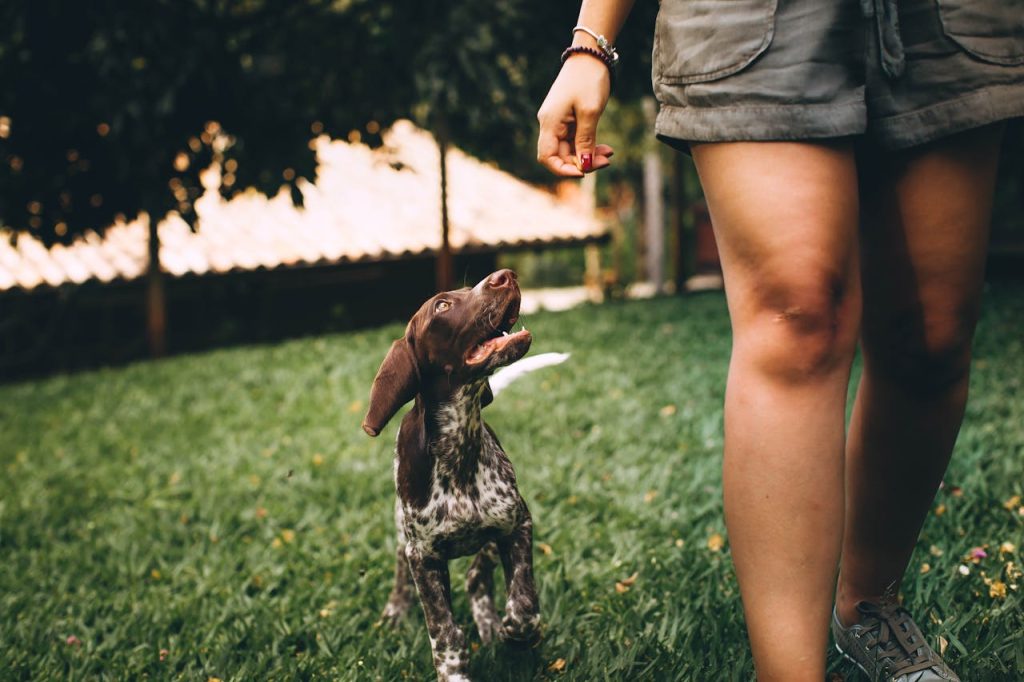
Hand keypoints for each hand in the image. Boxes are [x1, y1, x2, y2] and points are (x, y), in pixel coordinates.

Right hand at [536, 54, 614, 176]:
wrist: (591, 55)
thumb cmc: (588, 80)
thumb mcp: (590, 112)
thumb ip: (586, 140)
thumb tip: (584, 165)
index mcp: (550, 123)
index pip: (547, 157)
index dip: (562, 170)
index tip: (583, 172)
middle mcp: (551, 125)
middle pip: (561, 156)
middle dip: (582, 163)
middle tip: (607, 162)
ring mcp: (560, 122)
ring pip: (571, 150)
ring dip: (589, 155)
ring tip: (609, 155)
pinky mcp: (569, 120)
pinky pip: (577, 140)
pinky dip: (590, 146)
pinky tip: (606, 148)